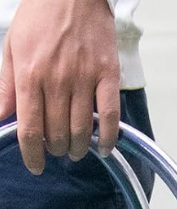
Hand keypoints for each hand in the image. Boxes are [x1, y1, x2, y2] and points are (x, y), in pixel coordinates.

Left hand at [0, 0, 119, 174]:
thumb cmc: (40, 18)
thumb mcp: (12, 48)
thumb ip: (7, 86)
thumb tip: (1, 118)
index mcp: (29, 74)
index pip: (29, 128)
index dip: (32, 154)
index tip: (35, 165)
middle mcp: (56, 80)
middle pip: (58, 134)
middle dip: (55, 148)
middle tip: (56, 148)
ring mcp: (84, 79)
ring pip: (82, 131)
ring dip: (78, 148)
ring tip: (75, 150)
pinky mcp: (107, 77)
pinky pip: (110, 117)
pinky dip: (108, 139)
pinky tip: (103, 148)